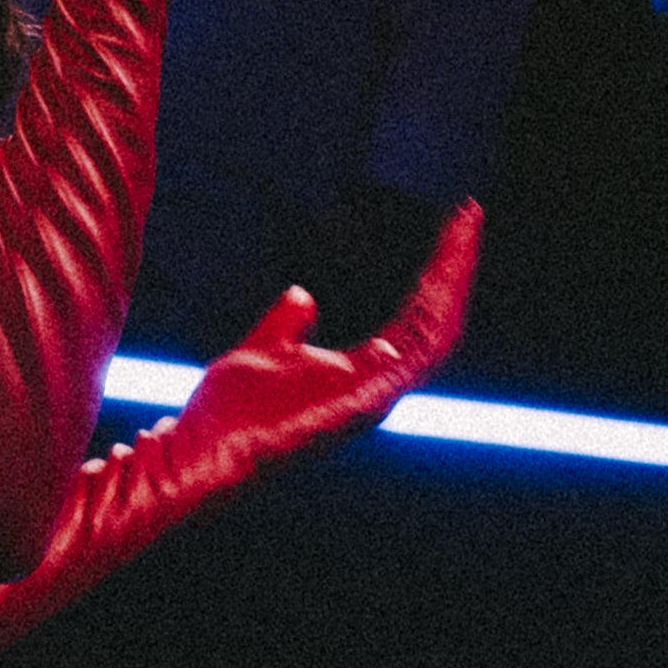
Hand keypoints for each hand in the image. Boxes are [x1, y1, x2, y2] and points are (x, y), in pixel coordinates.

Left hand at [145, 198, 479, 494]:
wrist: (200, 453)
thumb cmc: (226, 416)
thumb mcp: (260, 353)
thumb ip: (285, 326)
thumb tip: (303, 293)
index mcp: (359, 378)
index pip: (415, 321)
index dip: (435, 277)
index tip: (447, 228)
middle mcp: (377, 389)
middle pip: (436, 322)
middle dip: (455, 266)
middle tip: (468, 213)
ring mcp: (374, 397)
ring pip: (437, 330)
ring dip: (452, 274)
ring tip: (464, 224)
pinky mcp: (365, 401)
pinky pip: (417, 348)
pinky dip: (433, 303)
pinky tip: (441, 265)